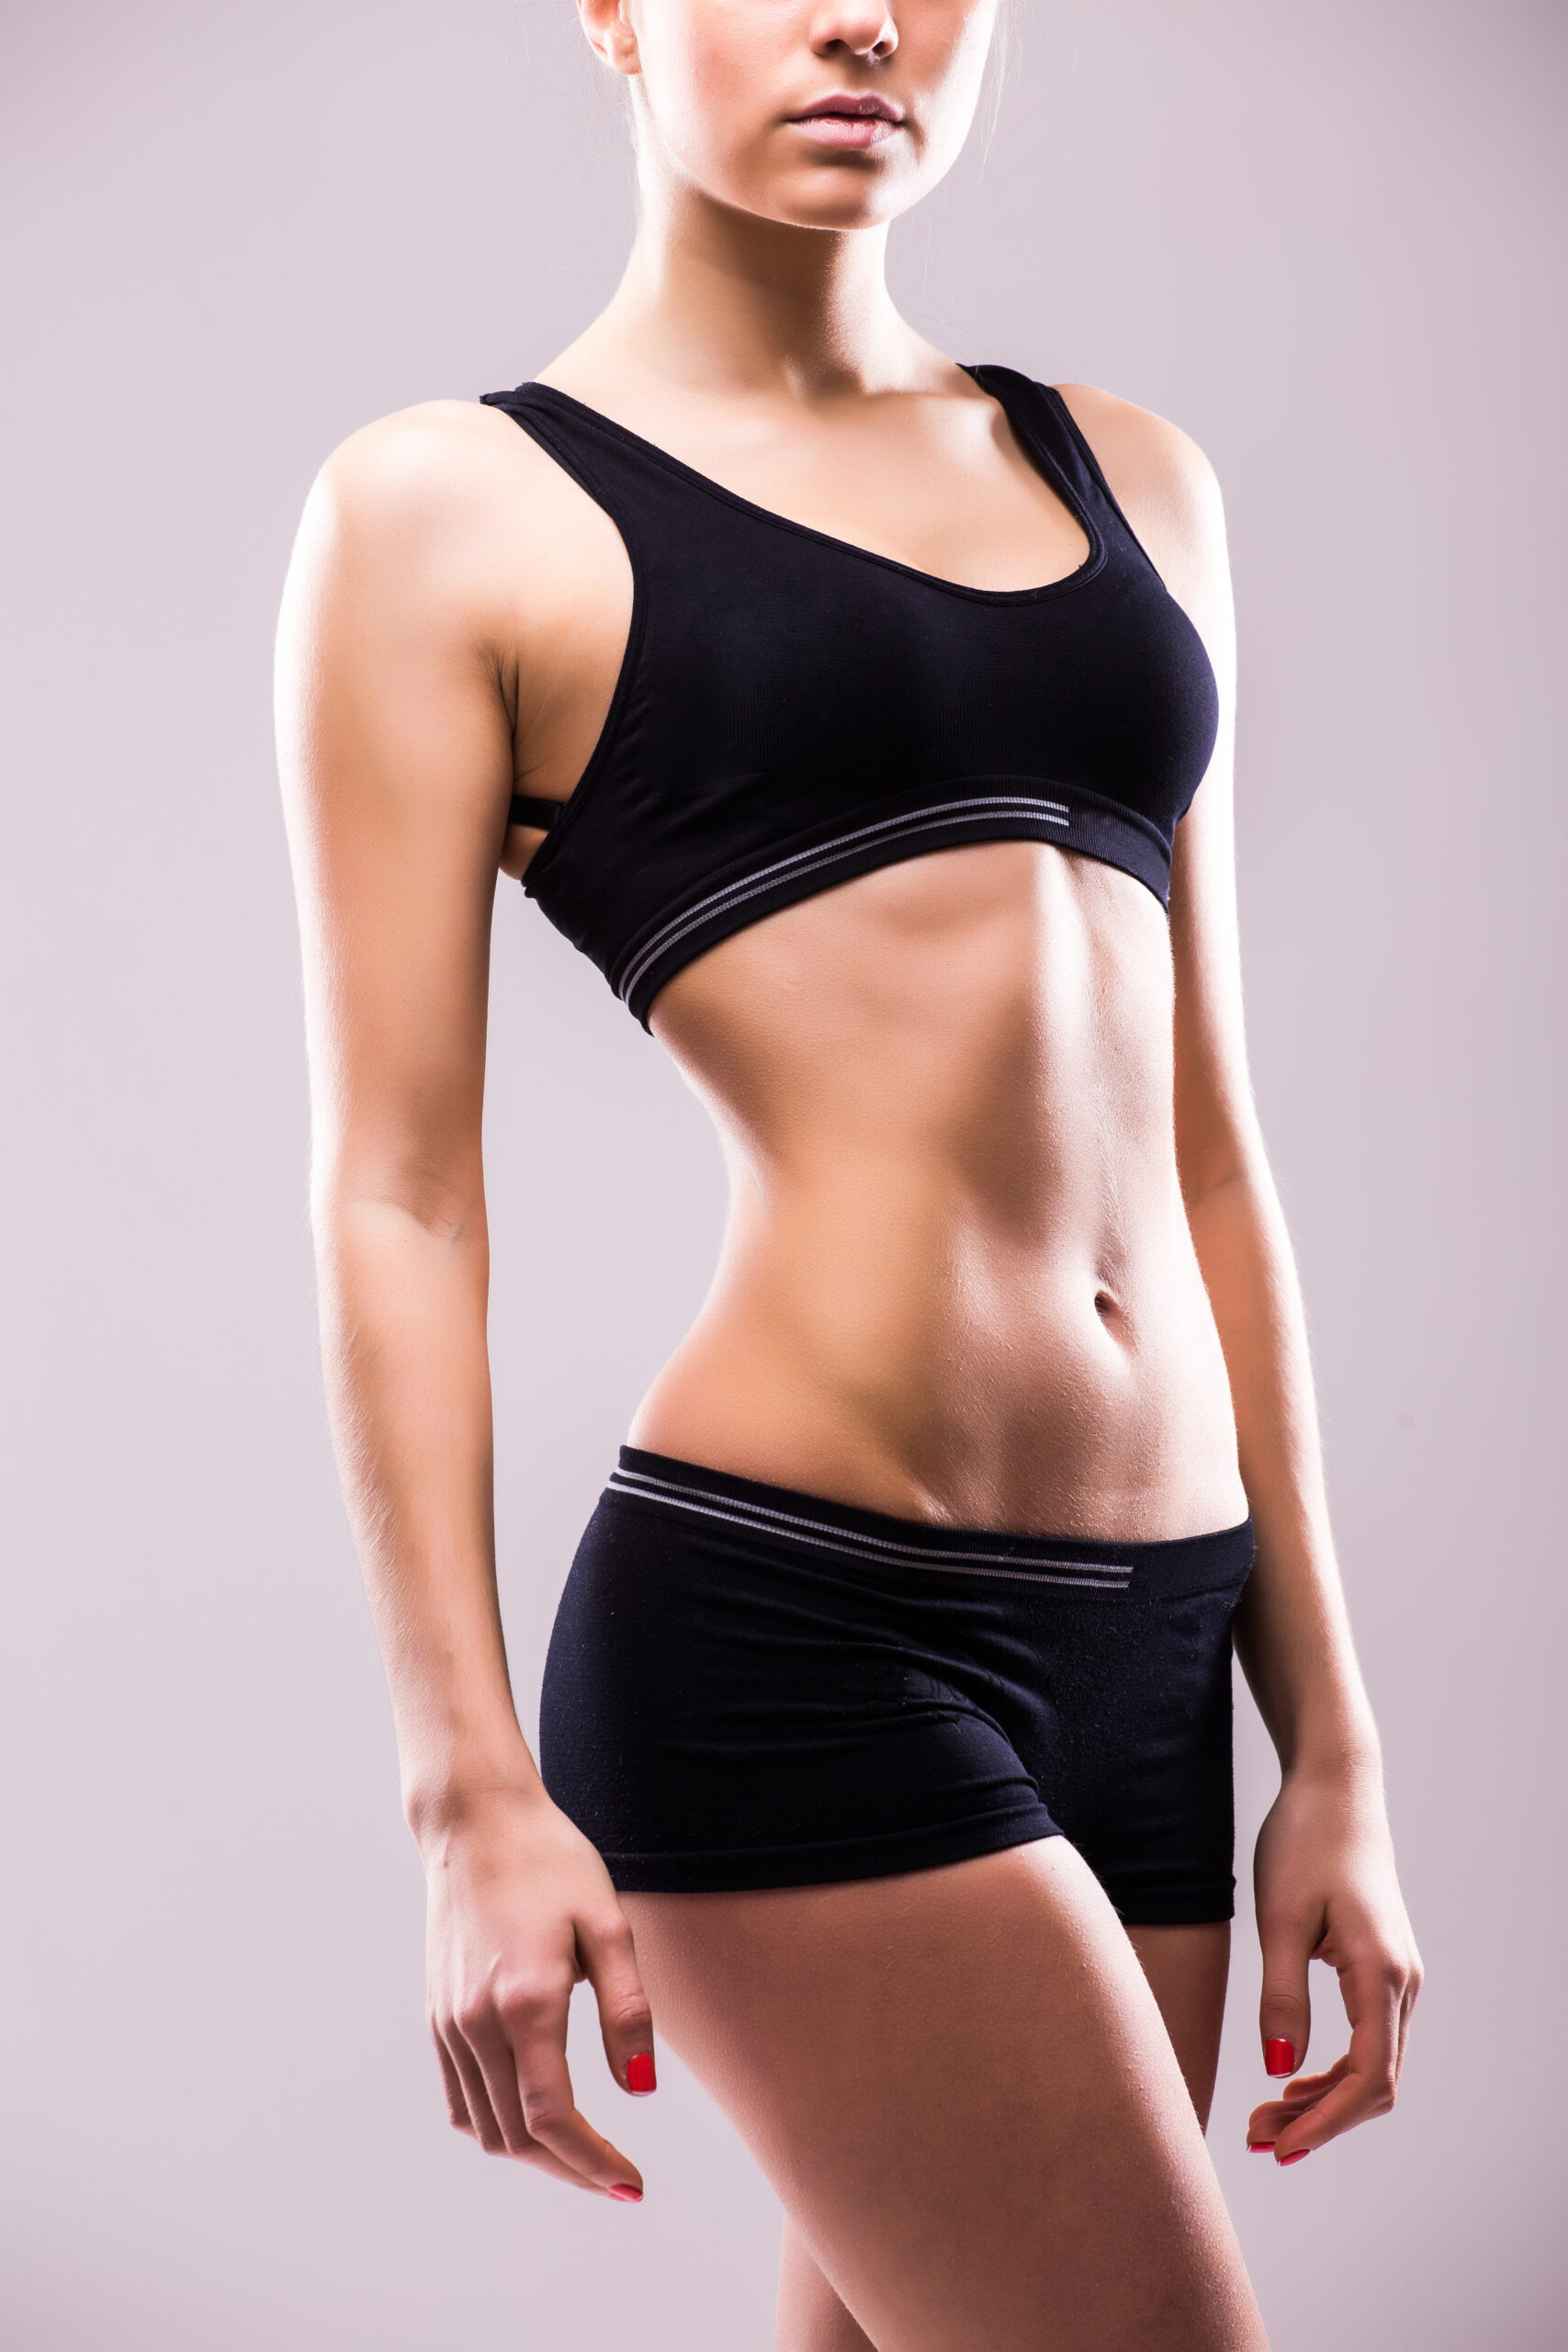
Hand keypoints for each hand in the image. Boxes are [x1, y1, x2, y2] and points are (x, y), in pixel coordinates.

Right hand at [421, 1787, 655, 2197]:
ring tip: (583, 2153)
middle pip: (519, 2136)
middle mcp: (477, 2023)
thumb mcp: (607, 1923)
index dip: (593, 2162)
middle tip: (617, 2178)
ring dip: (534, 2154)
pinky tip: (530, 2119)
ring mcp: (449, 2023)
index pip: (553, 2118)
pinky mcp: (436, 2016)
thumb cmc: (551, 1863)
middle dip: (571, 2169)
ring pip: (485, 2127)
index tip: (631, 2183)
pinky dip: (496, 2126)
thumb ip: (627, 2009)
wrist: (477, 1823)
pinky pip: (460, 2100)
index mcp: (526, 2002)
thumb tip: (641, 2088)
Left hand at [1245, 1765, 1421, 2165]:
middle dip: (1319, 2121)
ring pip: (1372, 2065)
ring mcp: (1398, 1976)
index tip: (1278, 2145)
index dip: (1325, 2122)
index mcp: (1380, 1972)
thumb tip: (1280, 2069)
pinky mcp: (1382, 1968)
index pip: (1369, 2078)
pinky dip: (1332, 2070)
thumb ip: (1281, 1994)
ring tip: (1266, 2120)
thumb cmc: (1304, 1842)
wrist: (1335, 1789)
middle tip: (1257, 2139)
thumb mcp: (1278, 1917)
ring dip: (1323, 2100)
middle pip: (1374, 2083)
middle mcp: (1402, 1982)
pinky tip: (1292, 2081)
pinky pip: (1368, 2039)